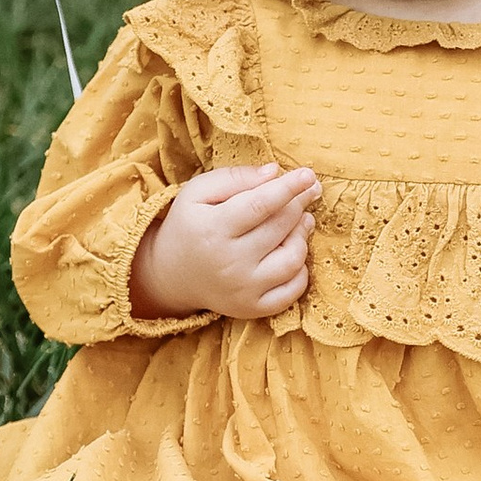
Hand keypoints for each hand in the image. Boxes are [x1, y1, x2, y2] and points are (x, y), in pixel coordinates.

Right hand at [130, 163, 318, 322]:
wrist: (172, 274)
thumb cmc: (190, 225)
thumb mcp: (198, 192)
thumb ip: (235, 177)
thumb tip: (275, 172)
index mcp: (213, 229)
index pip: (260, 204)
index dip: (288, 188)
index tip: (309, 174)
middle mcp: (229, 262)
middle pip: (280, 227)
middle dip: (299, 205)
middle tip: (305, 192)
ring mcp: (243, 290)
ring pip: (293, 259)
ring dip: (302, 235)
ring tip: (300, 221)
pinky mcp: (252, 308)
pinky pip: (294, 290)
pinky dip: (301, 269)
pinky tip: (292, 251)